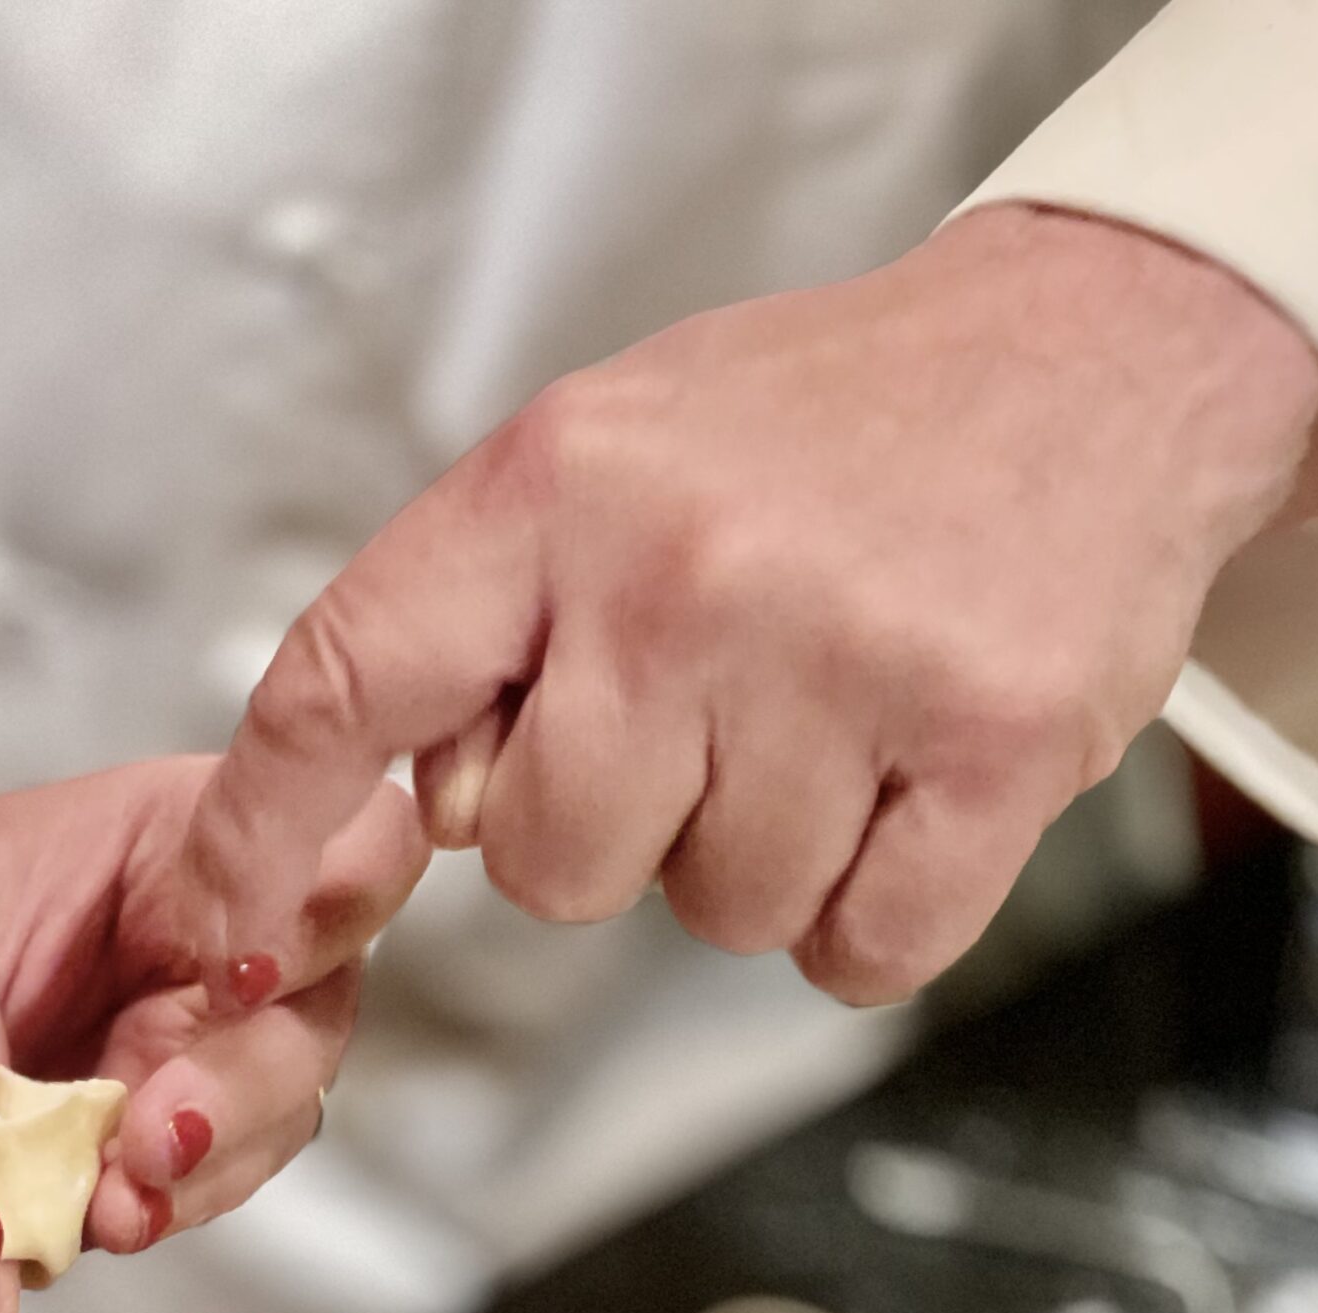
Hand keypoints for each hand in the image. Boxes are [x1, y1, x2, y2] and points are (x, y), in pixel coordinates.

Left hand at [0, 754, 426, 1250]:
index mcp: (191, 827)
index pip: (336, 836)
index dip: (318, 904)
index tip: (237, 975)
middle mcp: (239, 926)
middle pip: (318, 1000)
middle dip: (243, 1085)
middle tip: (150, 1144)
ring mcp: (219, 1033)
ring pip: (279, 1105)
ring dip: (204, 1167)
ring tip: (111, 1209)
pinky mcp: (184, 1122)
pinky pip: (214, 1173)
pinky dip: (163, 1204)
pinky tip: (100, 1219)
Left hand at [183, 206, 1317, 1006]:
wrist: (1095, 354)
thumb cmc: (823, 434)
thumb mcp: (601, 466)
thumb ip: (484, 632)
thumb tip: (407, 820)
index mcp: (552, 491)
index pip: (343, 682)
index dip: (260, 834)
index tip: (222, 933)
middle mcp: (679, 574)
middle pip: (547, 870)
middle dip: (615, 833)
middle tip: (710, 716)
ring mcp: (841, 662)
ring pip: (710, 918)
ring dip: (760, 857)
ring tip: (828, 715)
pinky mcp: (992, 748)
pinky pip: (857, 953)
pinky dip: (874, 912)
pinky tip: (904, 786)